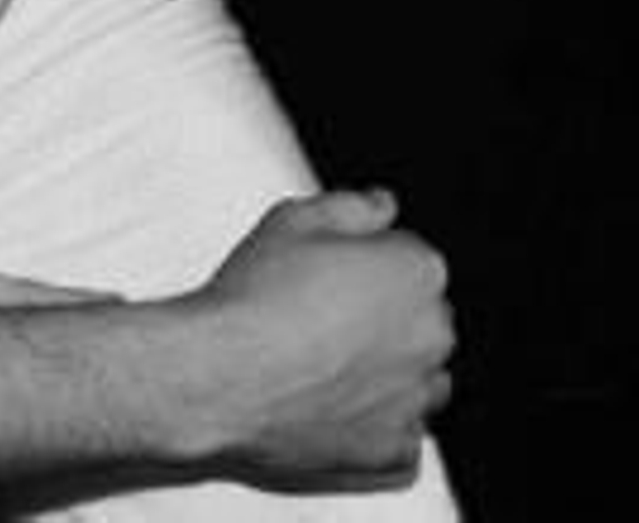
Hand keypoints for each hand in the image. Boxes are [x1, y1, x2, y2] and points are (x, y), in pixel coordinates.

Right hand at [188, 189, 453, 488]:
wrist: (223, 375)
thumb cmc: (255, 298)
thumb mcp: (293, 219)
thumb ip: (351, 206)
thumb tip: (382, 205)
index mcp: (415, 272)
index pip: (412, 258)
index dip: (368, 261)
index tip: (333, 269)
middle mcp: (430, 335)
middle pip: (420, 317)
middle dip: (384, 313)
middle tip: (320, 310)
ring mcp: (415, 396)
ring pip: (418, 376)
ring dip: (387, 367)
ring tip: (323, 357)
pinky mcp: (393, 448)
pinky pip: (402, 433)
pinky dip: (376, 420)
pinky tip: (332, 399)